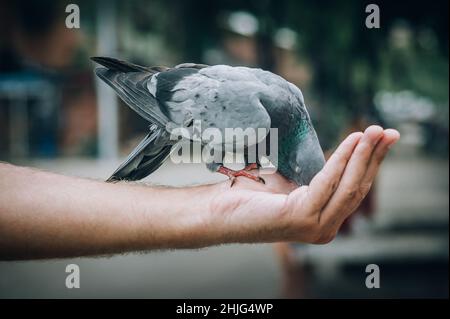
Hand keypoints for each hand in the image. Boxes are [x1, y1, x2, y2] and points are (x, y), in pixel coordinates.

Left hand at [210, 126, 399, 243]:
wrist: (217, 211)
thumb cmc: (249, 195)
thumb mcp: (291, 182)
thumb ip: (315, 176)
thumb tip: (338, 153)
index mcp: (323, 219)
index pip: (354, 189)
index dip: (372, 164)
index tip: (384, 138)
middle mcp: (323, 228)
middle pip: (357, 188)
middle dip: (374, 157)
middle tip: (387, 131)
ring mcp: (314, 227)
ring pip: (348, 186)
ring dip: (363, 156)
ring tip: (372, 131)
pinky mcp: (300, 218)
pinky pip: (327, 183)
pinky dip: (341, 160)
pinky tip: (352, 142)